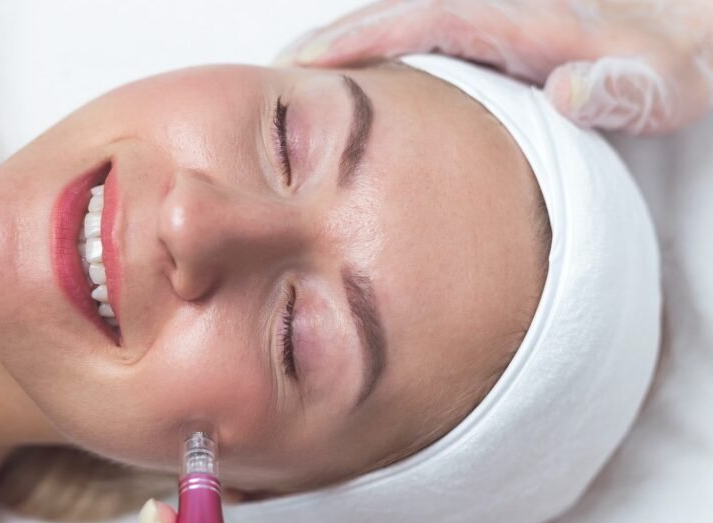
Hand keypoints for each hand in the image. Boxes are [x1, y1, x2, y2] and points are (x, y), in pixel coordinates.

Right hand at [274, 0, 712, 134]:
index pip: (425, 20)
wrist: (692, 31)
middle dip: (330, 42)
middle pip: (394, 17)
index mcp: (524, 21)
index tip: (306, 62)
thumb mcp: (669, 83)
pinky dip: (375, 56)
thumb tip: (569, 90)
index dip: (363, 39)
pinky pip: (418, 41)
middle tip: (269, 76)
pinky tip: (352, 85)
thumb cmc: (677, 63)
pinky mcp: (489, 39)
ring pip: (400, 27)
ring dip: (345, 49)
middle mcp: (497, 13)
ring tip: (289, 82)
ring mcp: (489, 22)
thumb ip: (626, 88)